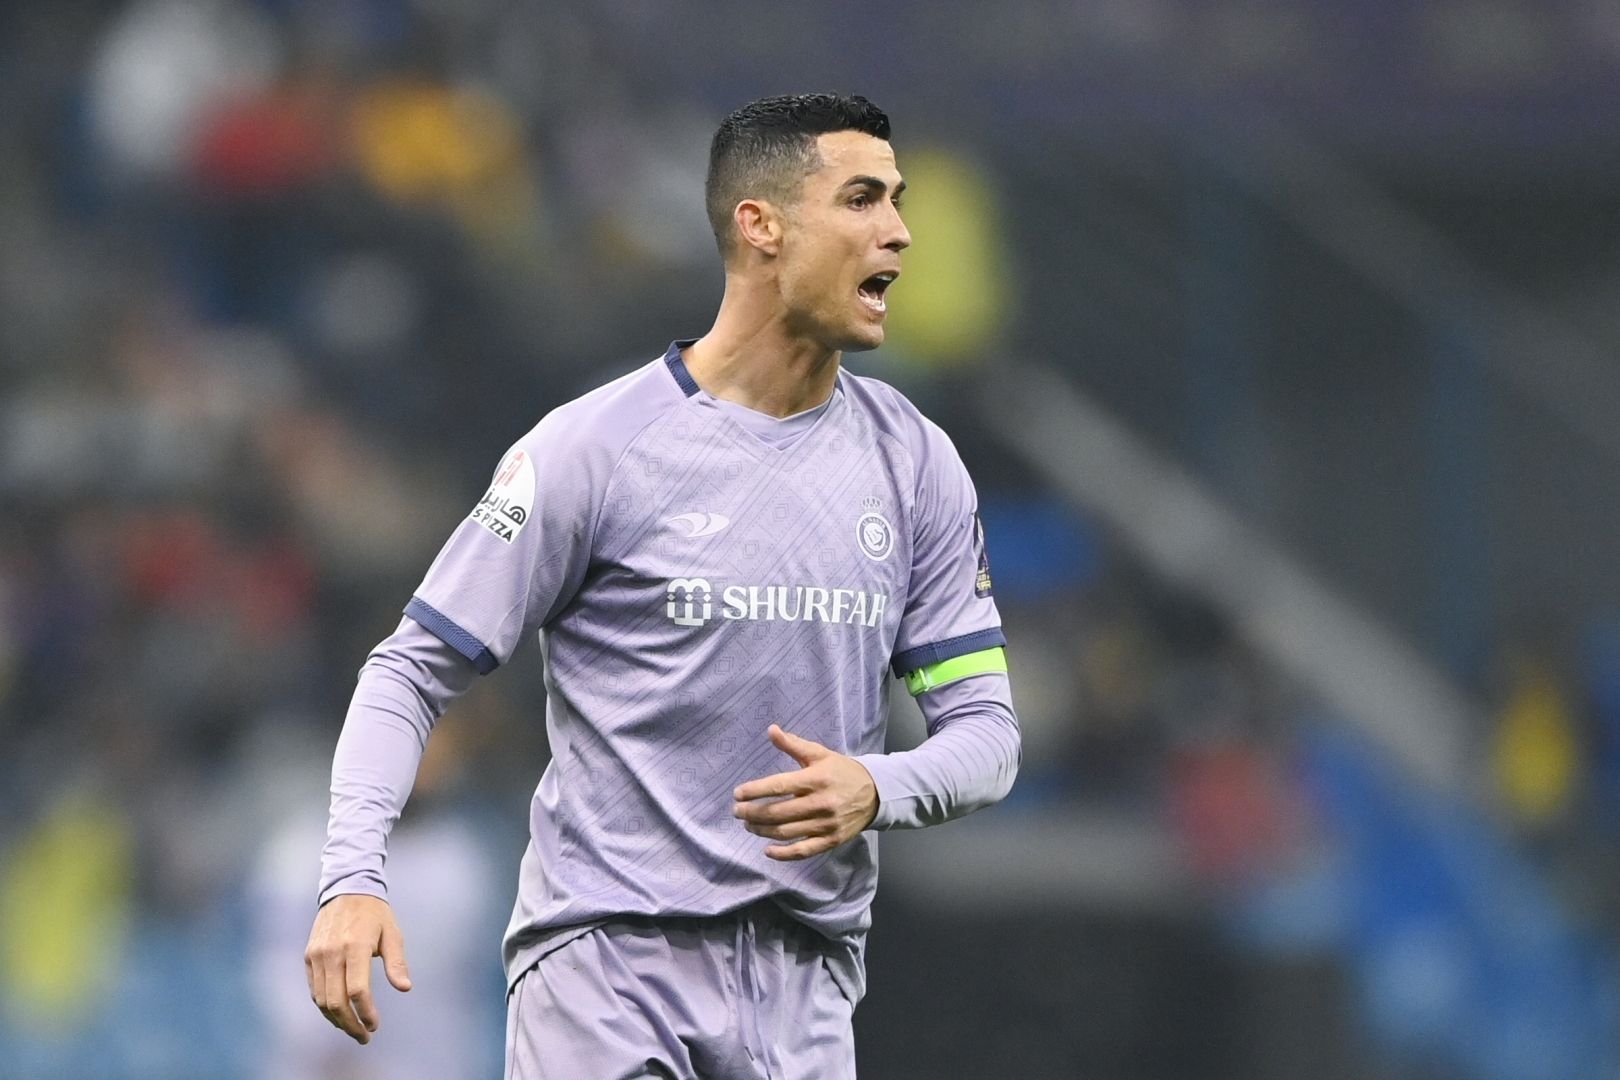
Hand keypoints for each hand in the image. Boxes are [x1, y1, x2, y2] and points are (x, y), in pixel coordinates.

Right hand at [304, 893, 412, 1043]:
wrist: (346, 889)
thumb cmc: (375, 914)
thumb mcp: (392, 933)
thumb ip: (397, 962)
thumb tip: (405, 988)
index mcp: (355, 946)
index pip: (357, 990)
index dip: (366, 1013)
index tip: (375, 1025)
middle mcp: (332, 952)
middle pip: (336, 1001)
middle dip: (350, 1025)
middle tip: (364, 1037)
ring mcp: (317, 955)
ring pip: (322, 1000)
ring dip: (336, 1020)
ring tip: (353, 1029)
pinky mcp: (309, 956)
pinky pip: (315, 989)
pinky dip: (325, 1006)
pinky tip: (339, 1013)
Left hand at [732, 724, 878, 859]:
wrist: (876, 793)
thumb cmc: (842, 771)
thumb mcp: (820, 754)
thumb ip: (794, 744)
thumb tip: (771, 730)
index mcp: (816, 779)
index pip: (779, 786)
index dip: (755, 791)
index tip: (737, 794)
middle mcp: (821, 802)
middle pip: (778, 812)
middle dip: (752, 813)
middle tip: (737, 812)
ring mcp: (826, 824)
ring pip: (786, 832)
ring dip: (762, 830)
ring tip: (749, 825)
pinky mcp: (831, 840)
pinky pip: (803, 851)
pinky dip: (783, 854)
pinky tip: (767, 850)